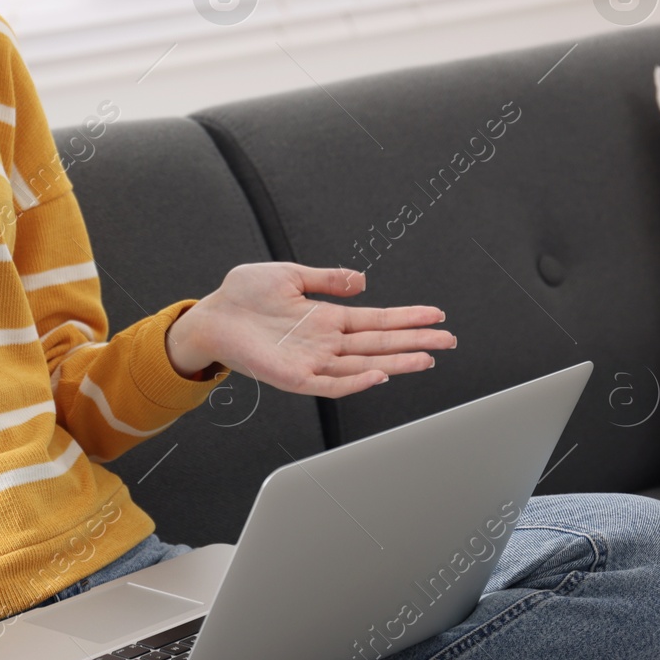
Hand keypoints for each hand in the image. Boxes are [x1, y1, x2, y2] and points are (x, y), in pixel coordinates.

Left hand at [166, 263, 454, 397]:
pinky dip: (356, 381)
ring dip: (396, 361)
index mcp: (325, 318)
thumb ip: (327, 279)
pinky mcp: (295, 377)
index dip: (407, 318)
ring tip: (427, 357)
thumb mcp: (290, 275)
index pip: (376, 320)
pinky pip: (331, 384)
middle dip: (415, 341)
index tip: (436, 315)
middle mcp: (325, 342)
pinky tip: (379, 374)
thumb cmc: (242, 296)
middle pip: (380, 343)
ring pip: (365, 364)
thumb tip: (362, 280)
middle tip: (448, 340)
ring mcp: (312, 361)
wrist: (210, 316)